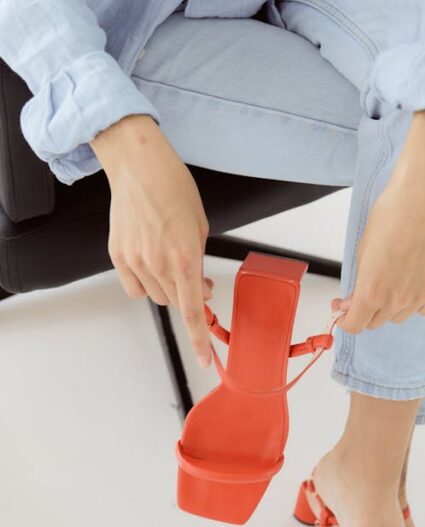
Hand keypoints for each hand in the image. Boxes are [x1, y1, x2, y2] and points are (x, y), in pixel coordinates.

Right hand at [91, 114, 213, 367]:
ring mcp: (134, 261)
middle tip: (195, 277)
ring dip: (167, 287)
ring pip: (155, 296)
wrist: (139, 166)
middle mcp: (158, 263)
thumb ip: (199, 261)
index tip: (206, 360)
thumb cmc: (174, 188)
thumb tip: (200, 288)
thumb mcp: (200, 226)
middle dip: (188, 295)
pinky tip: (149, 263)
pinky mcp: (117, 255)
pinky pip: (134, 286)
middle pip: (176, 303)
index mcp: (184, 257)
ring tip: (169, 260)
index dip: (200, 340)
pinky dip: (144, 282)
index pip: (193, 311)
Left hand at [331, 109, 424, 332]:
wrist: (423, 198)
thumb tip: (354, 301)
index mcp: (372, 292)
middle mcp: (397, 300)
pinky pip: (424, 308)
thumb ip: (359, 282)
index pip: (355, 325)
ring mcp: (421, 296)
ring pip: (400, 317)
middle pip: (376, 322)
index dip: (346, 319)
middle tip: (364, 292)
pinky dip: (415, 303)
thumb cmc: (391, 216)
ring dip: (390, 307)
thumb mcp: (363, 251)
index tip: (343, 308)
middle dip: (366, 310)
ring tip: (390, 282)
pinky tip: (411, 286)